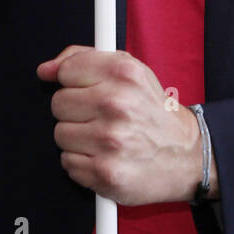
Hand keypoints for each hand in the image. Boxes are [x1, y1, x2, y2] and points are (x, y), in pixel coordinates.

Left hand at [37, 45, 200, 204]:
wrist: (187, 155)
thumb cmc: (152, 112)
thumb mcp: (130, 72)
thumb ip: (85, 59)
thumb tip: (45, 70)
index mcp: (123, 73)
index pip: (66, 71)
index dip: (75, 82)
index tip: (89, 91)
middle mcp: (117, 104)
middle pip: (59, 104)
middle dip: (75, 111)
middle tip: (100, 118)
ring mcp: (110, 140)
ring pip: (60, 134)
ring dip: (77, 139)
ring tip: (104, 139)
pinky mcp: (105, 173)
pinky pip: (68, 163)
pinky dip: (82, 163)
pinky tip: (105, 158)